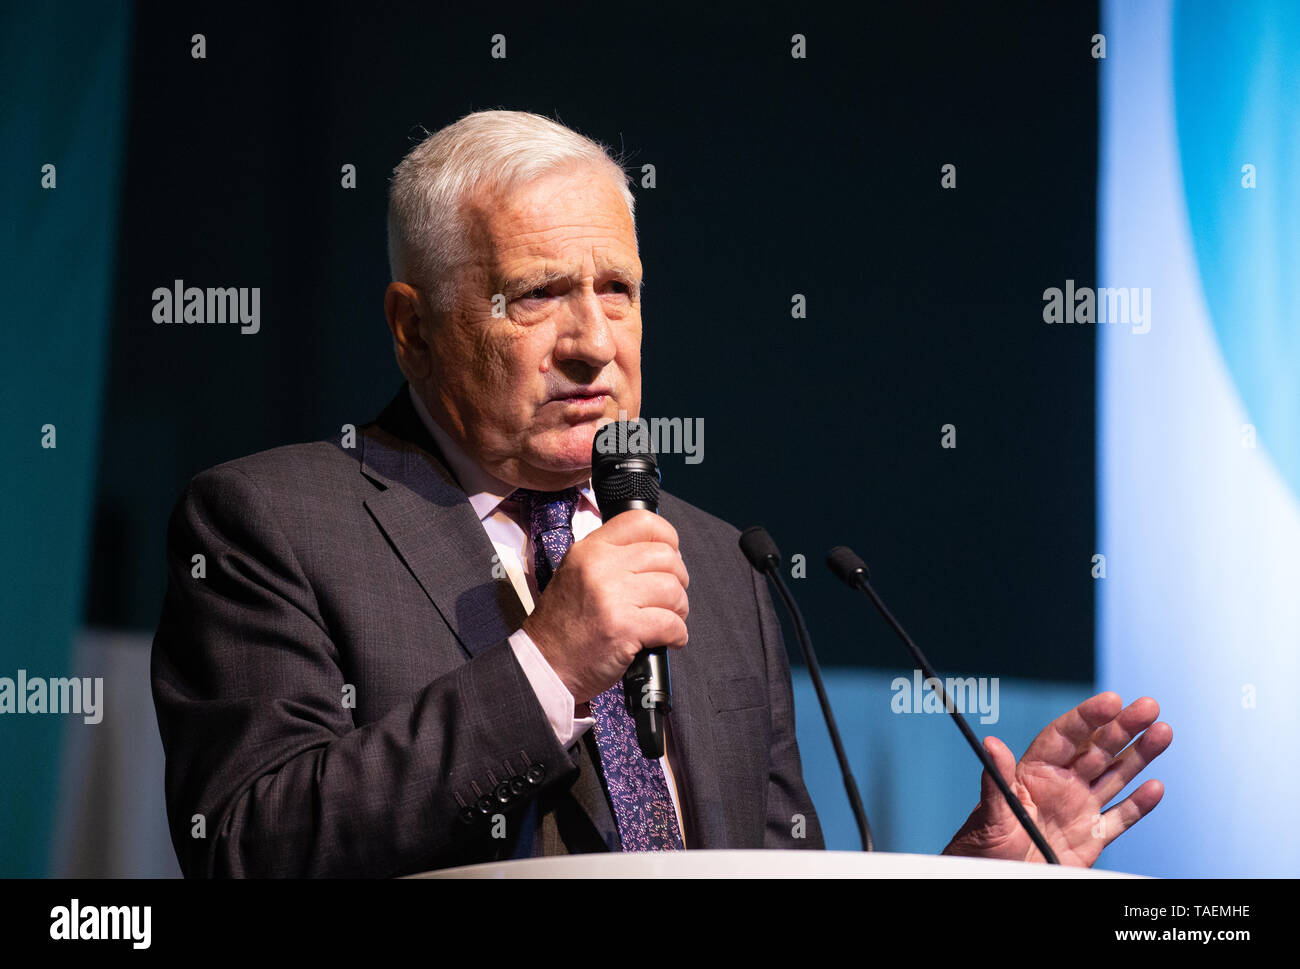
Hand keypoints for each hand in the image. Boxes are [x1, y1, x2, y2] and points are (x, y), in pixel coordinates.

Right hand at [522, 510, 688, 703]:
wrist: (545, 666)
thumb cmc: (564, 627)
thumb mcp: (577, 575)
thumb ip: (611, 560)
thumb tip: (660, 553)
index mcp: (589, 550)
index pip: (640, 521)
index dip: (666, 536)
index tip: (671, 555)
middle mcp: (599, 567)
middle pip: (665, 556)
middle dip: (677, 580)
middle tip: (669, 598)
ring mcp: (612, 597)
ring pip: (673, 590)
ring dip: (678, 609)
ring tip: (667, 620)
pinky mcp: (624, 628)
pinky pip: (671, 623)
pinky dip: (678, 634)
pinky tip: (668, 640)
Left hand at [942, 692, 1171, 865]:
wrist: (995, 877)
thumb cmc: (982, 845)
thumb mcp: (990, 813)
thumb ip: (997, 780)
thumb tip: (991, 743)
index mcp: (1035, 772)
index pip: (1065, 736)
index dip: (1088, 717)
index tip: (1112, 700)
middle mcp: (1061, 784)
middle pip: (1098, 749)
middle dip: (1124, 727)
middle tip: (1149, 706)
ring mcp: (1079, 809)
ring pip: (1115, 776)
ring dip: (1139, 755)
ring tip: (1163, 731)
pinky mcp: (1092, 837)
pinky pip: (1120, 817)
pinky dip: (1139, 804)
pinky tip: (1155, 787)